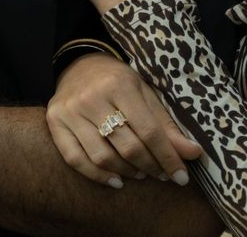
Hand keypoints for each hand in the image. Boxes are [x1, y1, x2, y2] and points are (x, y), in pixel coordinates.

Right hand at [47, 52, 198, 187]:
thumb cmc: (118, 82)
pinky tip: (116, 181)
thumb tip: (192, 154)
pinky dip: (98, 176)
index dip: (168, 157)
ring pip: (102, 157)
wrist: (80, 65)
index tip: (181, 177)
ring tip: (141, 174)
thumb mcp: (145, 94)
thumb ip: (166, 125)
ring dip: (127, 172)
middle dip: (150, 166)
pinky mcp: (54, 122)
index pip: (149, 130)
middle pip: (127, 146)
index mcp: (120, 84)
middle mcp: (92, 97)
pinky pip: (76, 159)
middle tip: (162, 175)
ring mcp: (70, 111)